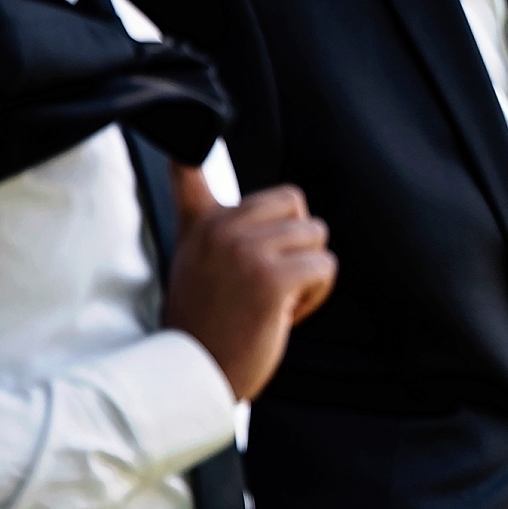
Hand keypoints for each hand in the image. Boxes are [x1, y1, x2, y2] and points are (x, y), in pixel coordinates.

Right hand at [160, 165, 337, 400]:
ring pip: (316, 238)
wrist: (195, 377)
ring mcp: (244, 250)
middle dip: (297, 245)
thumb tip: (191, 160)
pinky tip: (281, 315)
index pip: (188, 168)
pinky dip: (314, 295)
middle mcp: (220, 228)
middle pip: (296, 204)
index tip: (183, 131)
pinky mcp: (271, 278)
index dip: (188, 145)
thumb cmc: (206, 324)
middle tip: (266, 283)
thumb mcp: (197, 262)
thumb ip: (215, 223)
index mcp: (200, 223)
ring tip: (270, 302)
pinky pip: (324, 267)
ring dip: (306, 274)